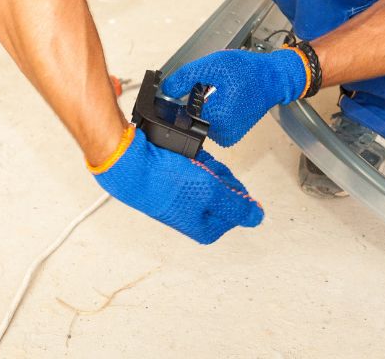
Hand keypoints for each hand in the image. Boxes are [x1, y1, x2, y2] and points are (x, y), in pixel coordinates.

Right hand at [90, 126, 263, 243]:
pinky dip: (191, 158)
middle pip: (223, 191)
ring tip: (187, 161)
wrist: (127, 164)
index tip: (222, 179)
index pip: (238, 208)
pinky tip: (180, 156)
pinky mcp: (170, 183)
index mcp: (204, 228)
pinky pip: (192, 167)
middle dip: (217, 174)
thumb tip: (257, 217)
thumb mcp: (210, 192)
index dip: (233, 188)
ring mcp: (181, 199)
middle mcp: (192, 217)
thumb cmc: (161, 182)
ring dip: (204, 164)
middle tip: (202, 169)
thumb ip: (237, 205)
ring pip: (208, 176)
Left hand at [162, 48, 308, 147]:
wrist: (272, 79)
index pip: (182, 109)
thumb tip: (166, 90)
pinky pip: (212, 125)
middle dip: (197, 101)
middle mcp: (220, 133)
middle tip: (214, 85)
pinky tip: (226, 101)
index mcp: (214, 116)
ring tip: (222, 92)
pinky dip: (215, 113)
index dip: (185, 95)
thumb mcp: (212, 65)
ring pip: (202, 121)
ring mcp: (226, 137)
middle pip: (192, 116)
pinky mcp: (231, 137)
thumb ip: (186, 77)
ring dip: (205, 107)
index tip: (198, 84)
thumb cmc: (245, 70)